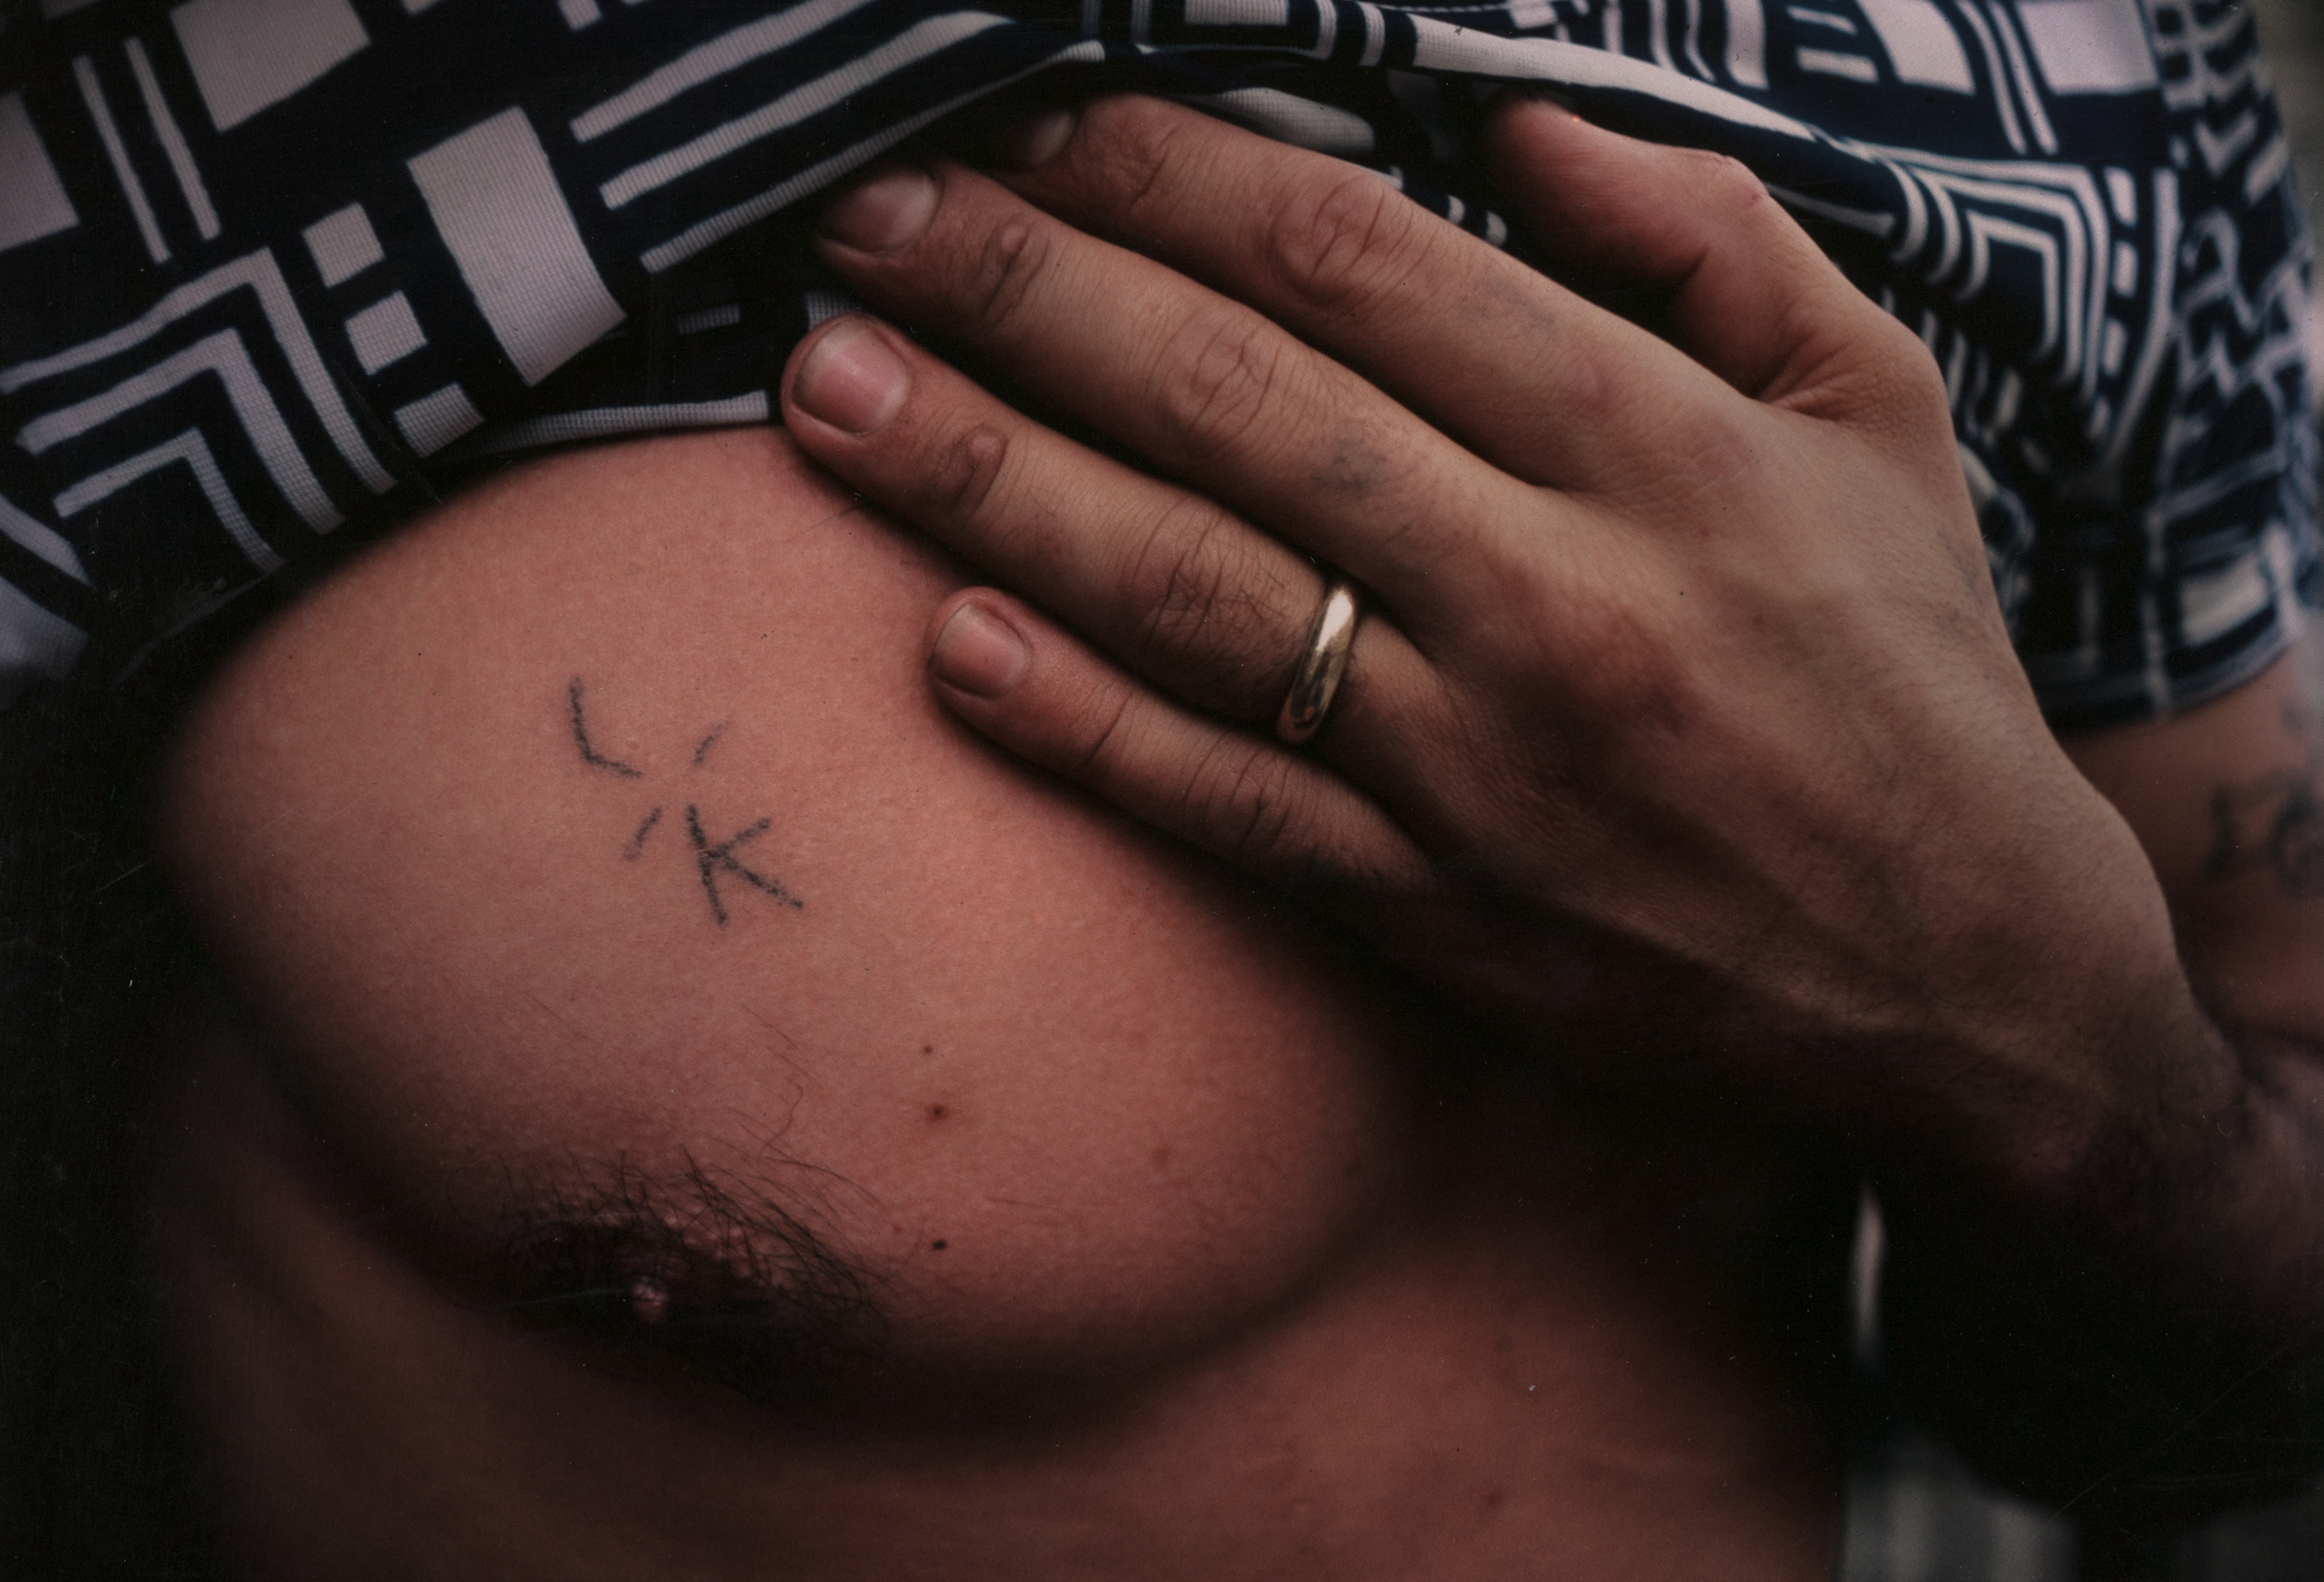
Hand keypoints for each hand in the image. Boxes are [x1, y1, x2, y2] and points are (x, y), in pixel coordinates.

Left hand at [779, 94, 2196, 1169]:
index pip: (1361, 270)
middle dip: (1025, 291)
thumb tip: (1514, 121)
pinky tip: (948, 644)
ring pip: (1194, 596)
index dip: (1170, 177)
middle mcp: (1549, 596)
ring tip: (826, 387)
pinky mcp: (1433, 913)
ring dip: (988, 482)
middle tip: (861, 215)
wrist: (1967, 986)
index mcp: (1656, 447)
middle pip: (1236, 407)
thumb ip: (1711, 244)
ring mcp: (1477, 770)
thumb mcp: (1878, 414)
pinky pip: (1229, 805)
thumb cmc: (1917, 672)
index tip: (1033, 117)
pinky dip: (1083, 729)